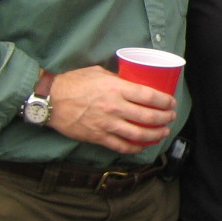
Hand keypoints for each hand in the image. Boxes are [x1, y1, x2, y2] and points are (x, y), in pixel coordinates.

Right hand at [46, 65, 176, 154]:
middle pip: (149, 116)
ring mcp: (107, 124)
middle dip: (165, 118)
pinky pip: (121, 146)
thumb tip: (132, 82)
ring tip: (163, 132)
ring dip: (155, 135)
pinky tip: (143, 145)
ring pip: (139, 134)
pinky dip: (135, 147)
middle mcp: (115, 107)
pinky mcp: (98, 137)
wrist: (50, 99)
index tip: (172, 102)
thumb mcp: (99, 73)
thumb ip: (117, 79)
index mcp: (117, 89)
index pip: (150, 96)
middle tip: (171, 117)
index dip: (165, 101)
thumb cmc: (73, 81)